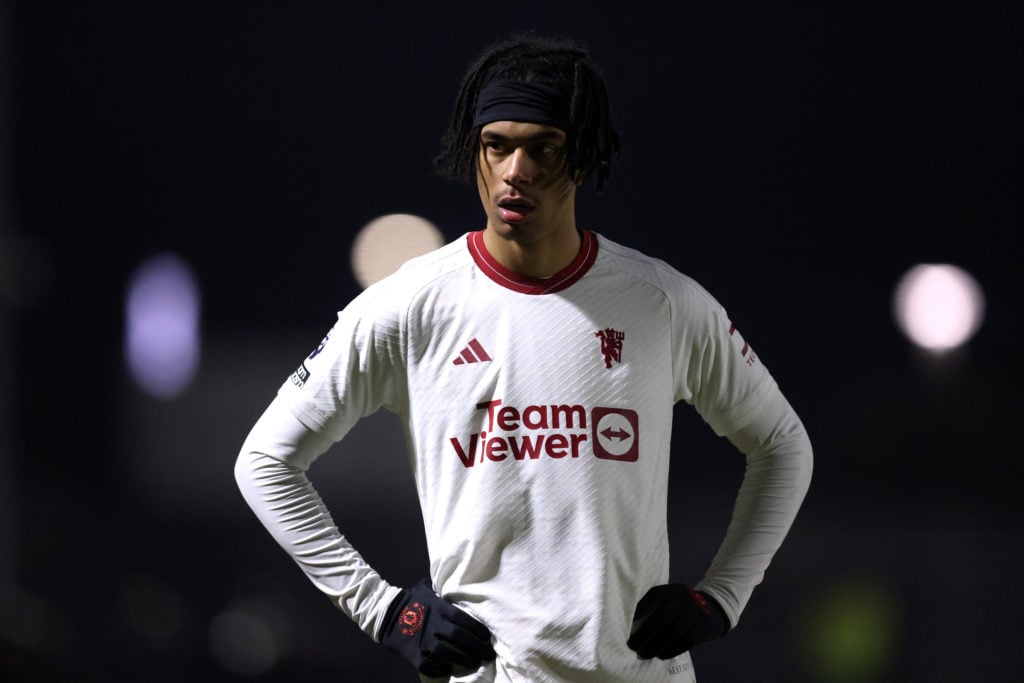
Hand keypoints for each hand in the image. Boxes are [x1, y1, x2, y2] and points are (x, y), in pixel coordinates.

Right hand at [379, 578, 495, 677]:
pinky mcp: (414, 656)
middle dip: (478, 648)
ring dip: (465, 659)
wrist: (384, 612)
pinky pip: (430, 667)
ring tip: (475, 662)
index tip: (487, 637)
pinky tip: (449, 669)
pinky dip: (441, 670)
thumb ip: (442, 589)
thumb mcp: (426, 588)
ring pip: (449, 654)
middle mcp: (434, 625)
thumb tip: (457, 582)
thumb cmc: (410, 599)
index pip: (465, 620)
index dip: (479, 630)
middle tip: (489, 654)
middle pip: (461, 638)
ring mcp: (423, 641)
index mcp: (439, 608)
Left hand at [627, 583, 728, 659]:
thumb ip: (653, 603)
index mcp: (673, 589)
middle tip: (632, 645)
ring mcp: (695, 613)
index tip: (627, 623)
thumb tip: (629, 619)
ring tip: (643, 654)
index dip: (640, 609)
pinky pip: (685, 642)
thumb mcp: (670, 597)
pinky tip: (660, 655)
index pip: (655, 596)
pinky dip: (671, 650)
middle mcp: (685, 599)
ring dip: (656, 645)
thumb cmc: (679, 606)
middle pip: (663, 616)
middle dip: (645, 633)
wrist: (711, 611)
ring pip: (674, 631)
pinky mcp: (702, 629)